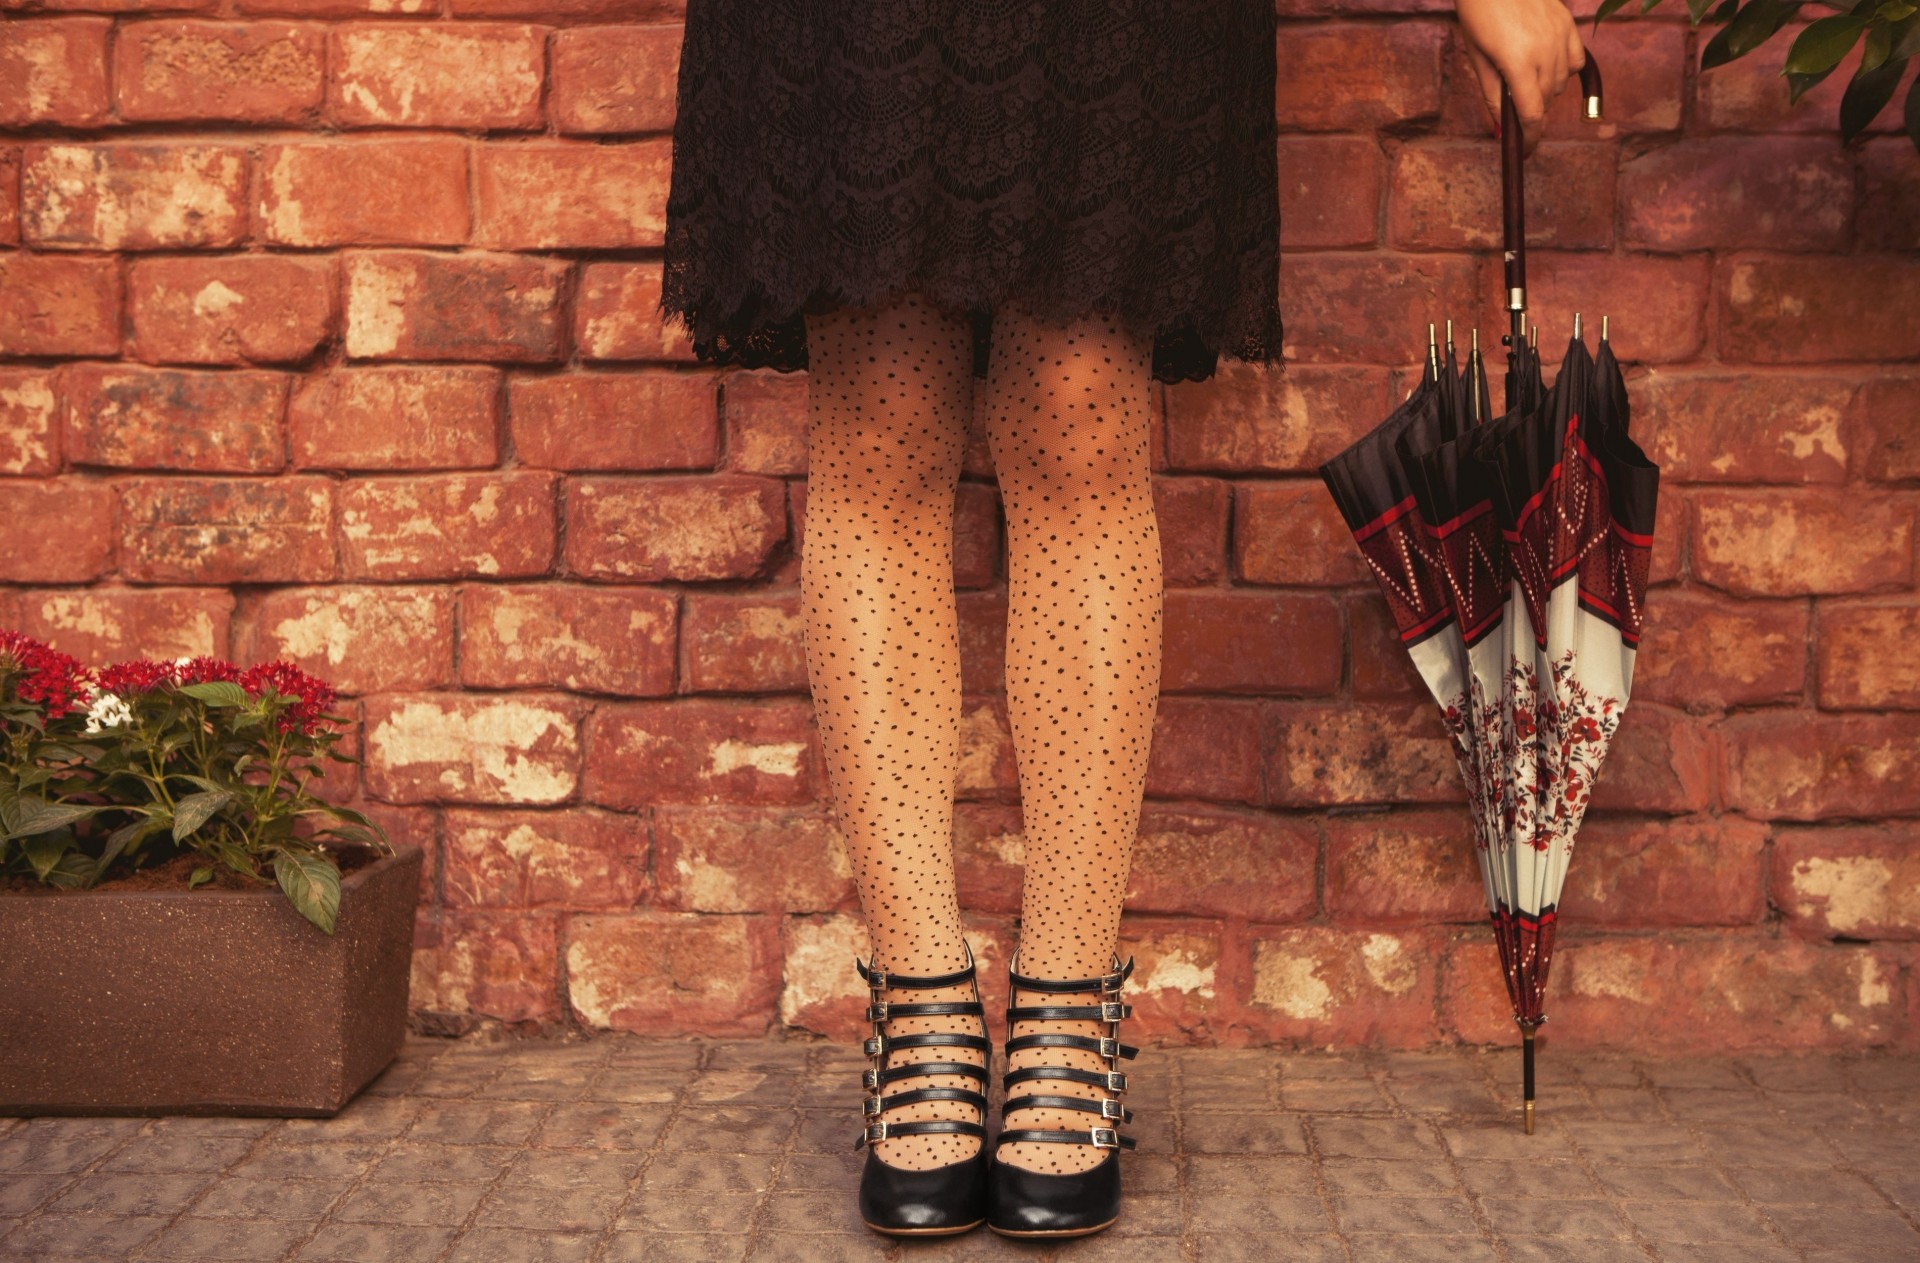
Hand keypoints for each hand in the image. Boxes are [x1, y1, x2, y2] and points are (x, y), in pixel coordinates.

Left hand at [1454, 0, 1586, 154]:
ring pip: (1560, 83)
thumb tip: (1502, 130)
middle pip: (1546, 101)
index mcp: (1517, 64)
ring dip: (1545, 92)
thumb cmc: (1478, 13)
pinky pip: (1575, 61)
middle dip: (1532, 112)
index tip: (1526, 150)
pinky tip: (1546, 67)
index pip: (1532, 115)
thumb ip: (1492, 96)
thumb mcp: (1477, 58)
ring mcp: (1560, 36)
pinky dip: (1563, 71)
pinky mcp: (1568, 23)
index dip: (1530, 138)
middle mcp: (1544, 51)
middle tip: (1516, 111)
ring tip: (1524, 80)